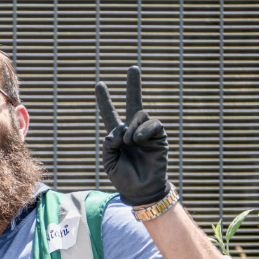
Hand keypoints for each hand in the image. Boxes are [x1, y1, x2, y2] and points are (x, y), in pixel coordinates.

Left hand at [93, 66, 170, 207]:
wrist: (141, 190)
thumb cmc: (124, 177)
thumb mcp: (109, 160)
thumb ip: (109, 143)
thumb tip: (120, 129)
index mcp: (118, 135)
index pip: (110, 114)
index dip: (105, 100)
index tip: (99, 84)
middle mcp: (133, 130)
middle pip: (133, 102)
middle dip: (134, 84)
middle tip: (133, 67)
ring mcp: (147, 132)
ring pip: (139, 115)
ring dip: (131, 126)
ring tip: (129, 141)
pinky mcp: (160, 136)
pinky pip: (152, 124)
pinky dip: (143, 130)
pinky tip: (138, 139)